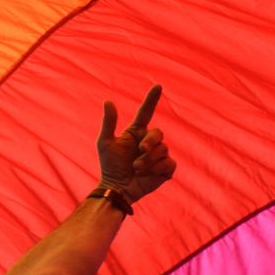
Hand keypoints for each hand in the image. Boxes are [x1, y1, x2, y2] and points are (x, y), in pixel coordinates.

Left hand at [95, 86, 174, 204]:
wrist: (117, 188)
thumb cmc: (110, 166)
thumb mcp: (105, 143)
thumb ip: (108, 123)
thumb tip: (108, 101)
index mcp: (137, 132)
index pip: (146, 112)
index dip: (152, 99)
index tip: (158, 86)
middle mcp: (150, 141)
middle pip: (158, 133)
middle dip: (151, 141)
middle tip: (141, 150)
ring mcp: (159, 155)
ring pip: (163, 149)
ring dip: (148, 160)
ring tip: (136, 168)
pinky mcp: (166, 169)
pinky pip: (169, 163)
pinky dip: (156, 168)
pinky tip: (145, 174)